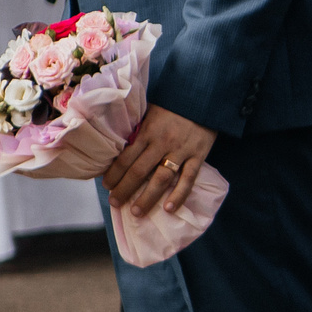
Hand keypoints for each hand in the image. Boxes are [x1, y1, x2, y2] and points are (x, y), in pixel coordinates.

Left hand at [103, 105, 216, 219]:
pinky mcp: (198, 156)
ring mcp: (181, 151)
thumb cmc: (173, 106)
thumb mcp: (150, 112)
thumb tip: (119, 149)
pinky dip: (179, 194)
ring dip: (148, 197)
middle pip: (139, 171)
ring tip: (136, 212)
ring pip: (161, 178)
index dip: (114, 174)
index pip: (125, 158)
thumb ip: (138, 130)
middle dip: (125, 189)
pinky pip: (188, 179)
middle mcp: (162, 143)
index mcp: (148, 132)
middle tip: (115, 203)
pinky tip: (169, 208)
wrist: (204, 99)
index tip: (106, 186)